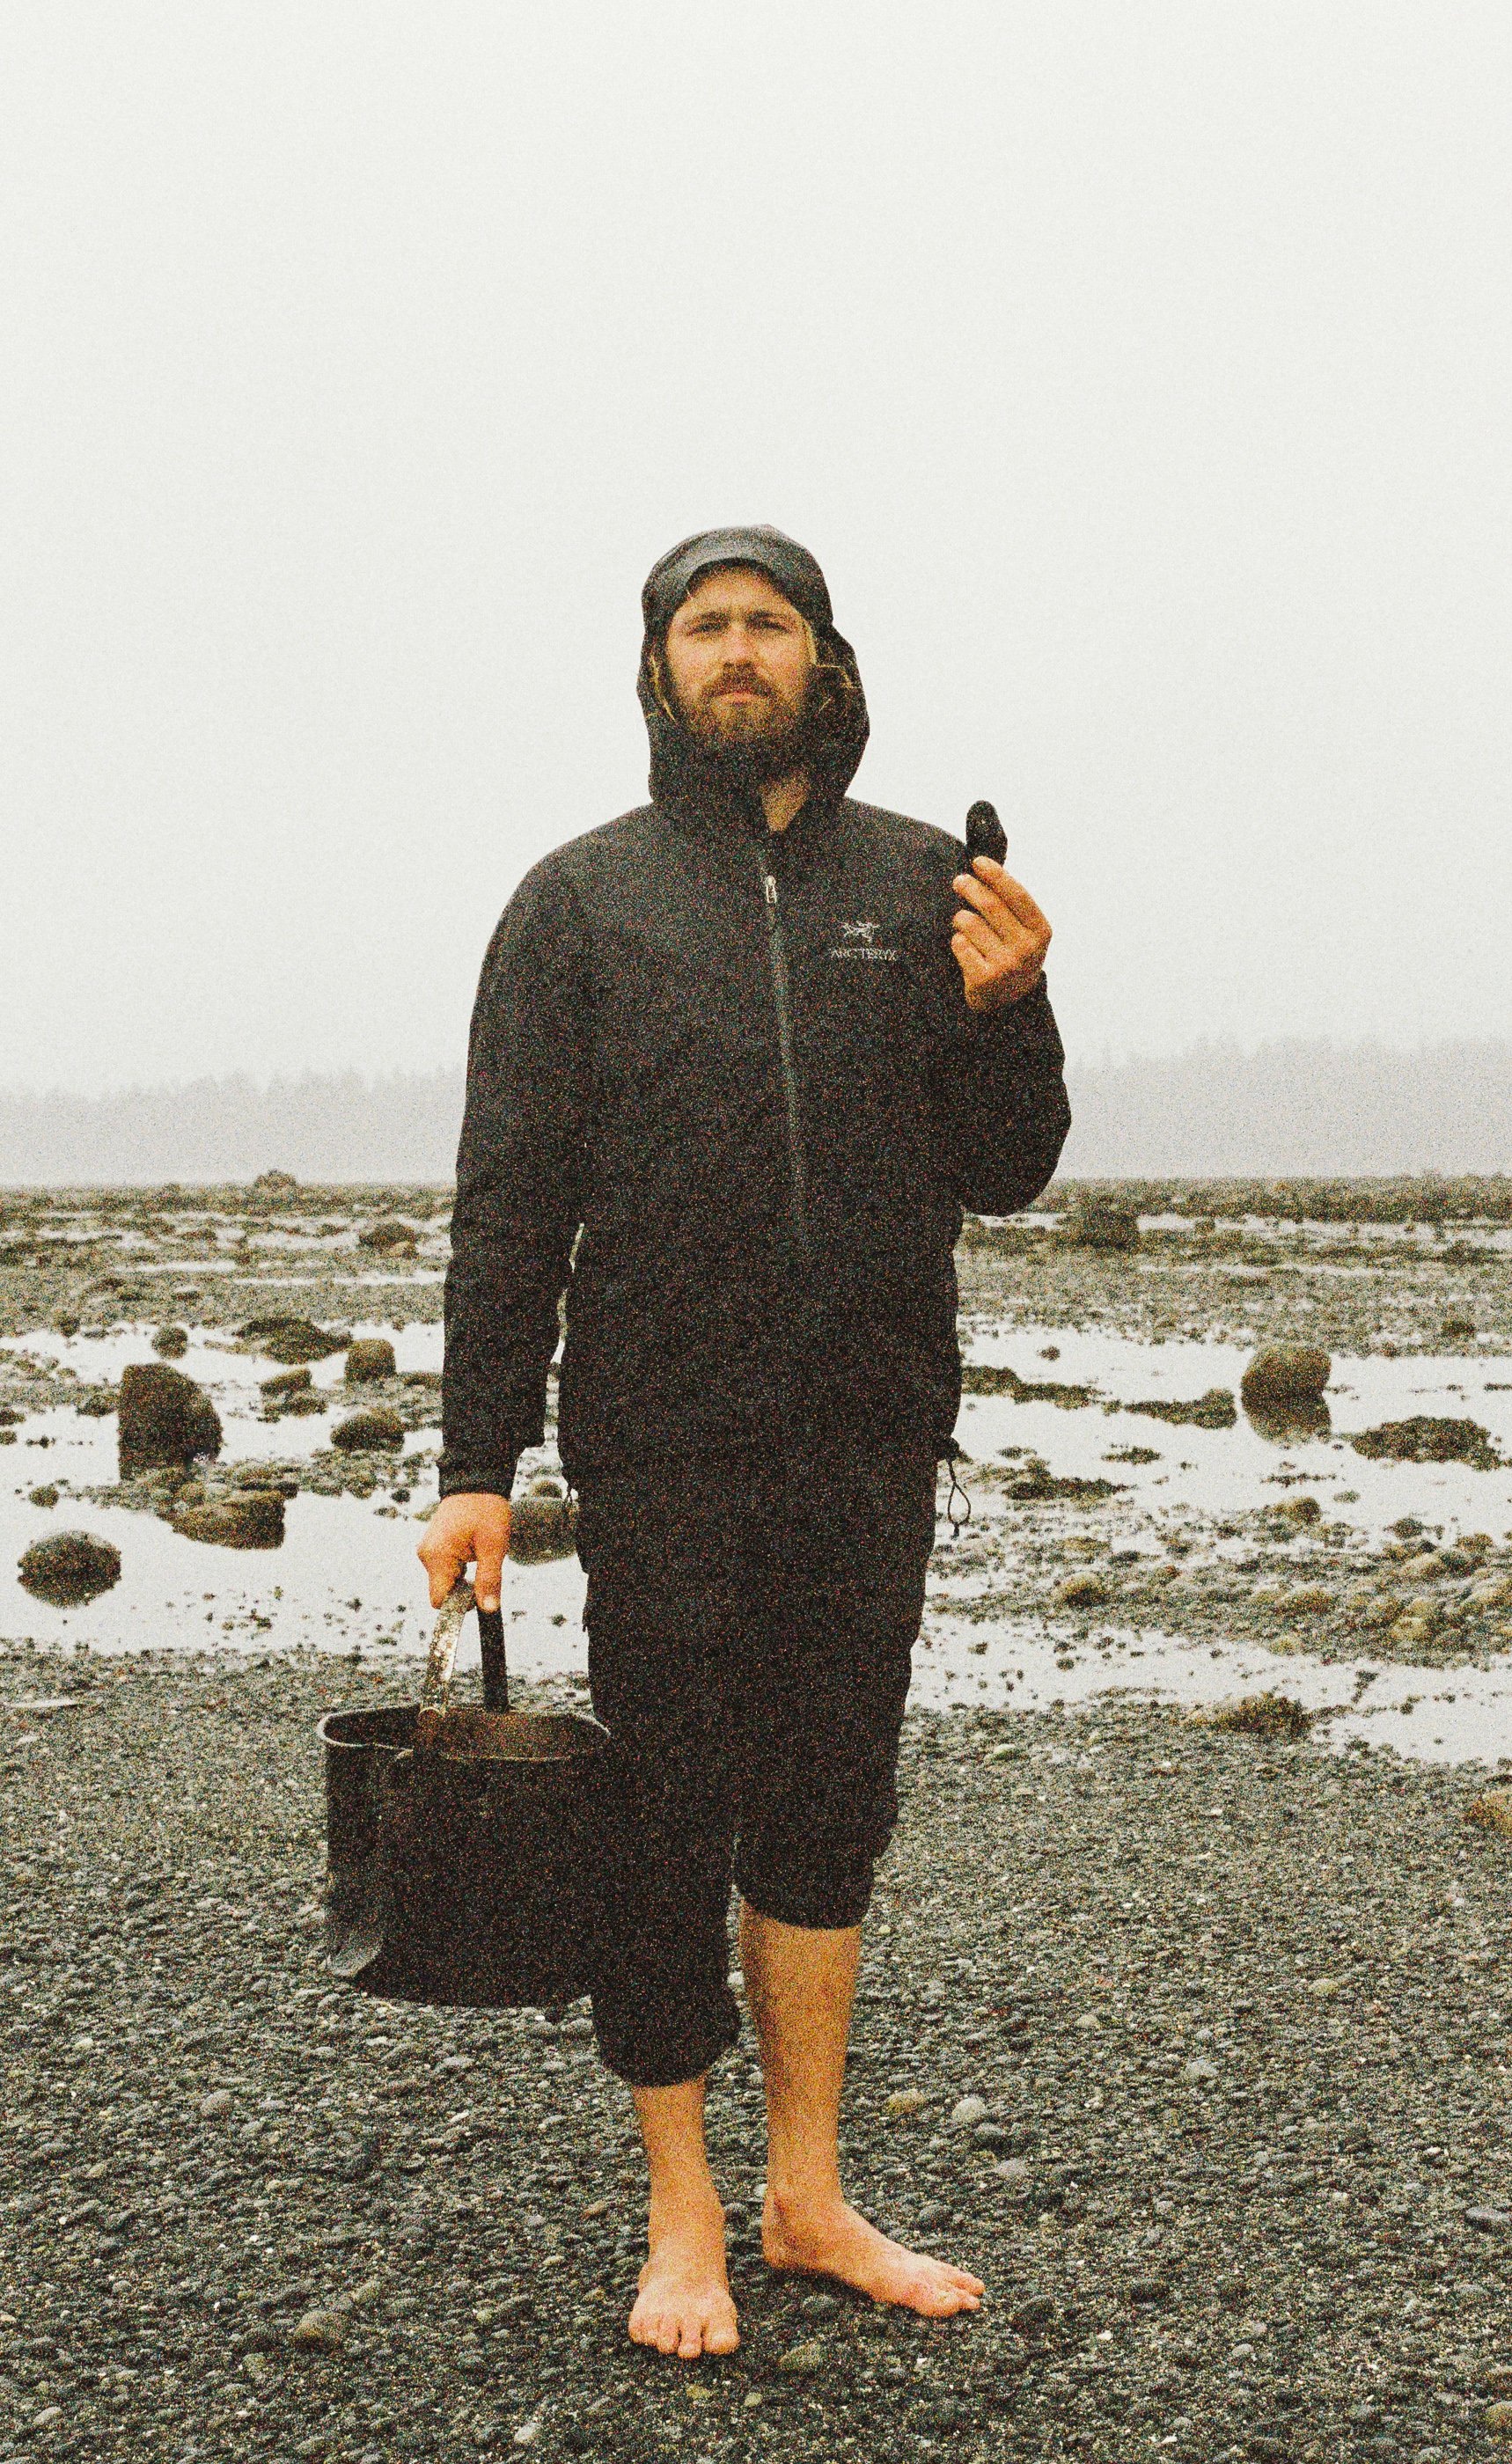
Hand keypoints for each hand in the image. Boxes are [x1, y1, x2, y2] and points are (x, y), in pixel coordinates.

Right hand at [417, 1492, 511, 1612]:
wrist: (475, 1480)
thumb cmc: (485, 1509)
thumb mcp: (493, 1546)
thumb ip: (488, 1580)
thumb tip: (488, 1609)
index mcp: (437, 1557)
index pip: (440, 1600)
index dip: (459, 1605)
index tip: (479, 1592)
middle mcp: (426, 1555)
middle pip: (442, 1591)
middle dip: (464, 1588)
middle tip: (483, 1565)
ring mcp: (428, 1549)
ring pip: (444, 1580)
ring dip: (463, 1576)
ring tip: (478, 1552)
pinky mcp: (433, 1545)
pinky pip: (444, 1567)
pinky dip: (459, 1566)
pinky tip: (471, 1549)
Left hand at [950, 853, 1051, 1013]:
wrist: (1008, 1003)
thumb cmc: (1012, 955)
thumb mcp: (1024, 931)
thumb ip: (1012, 903)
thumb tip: (985, 866)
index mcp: (1040, 932)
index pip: (1017, 895)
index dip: (996, 875)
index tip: (978, 861)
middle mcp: (1027, 949)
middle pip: (991, 905)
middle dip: (971, 888)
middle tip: (959, 881)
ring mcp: (1006, 965)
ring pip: (970, 923)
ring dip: (961, 919)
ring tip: (963, 924)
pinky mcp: (985, 979)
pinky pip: (959, 944)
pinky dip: (957, 941)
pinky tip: (965, 949)